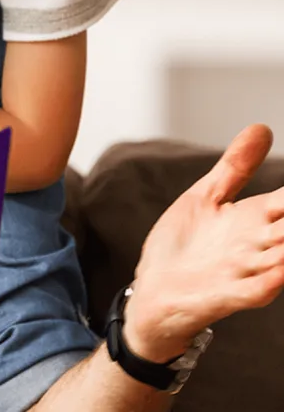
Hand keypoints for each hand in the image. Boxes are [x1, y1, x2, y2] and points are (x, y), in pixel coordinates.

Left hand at [124, 124, 283, 361]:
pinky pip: (256, 290)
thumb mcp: (207, 196)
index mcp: (254, 219)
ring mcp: (244, 271)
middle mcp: (256, 245)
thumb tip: (262, 128)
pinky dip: (271, 280)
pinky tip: (281, 271)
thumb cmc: (183, 247)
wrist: (153, 291)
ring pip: (283, 259)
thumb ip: (236, 167)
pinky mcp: (227, 295)